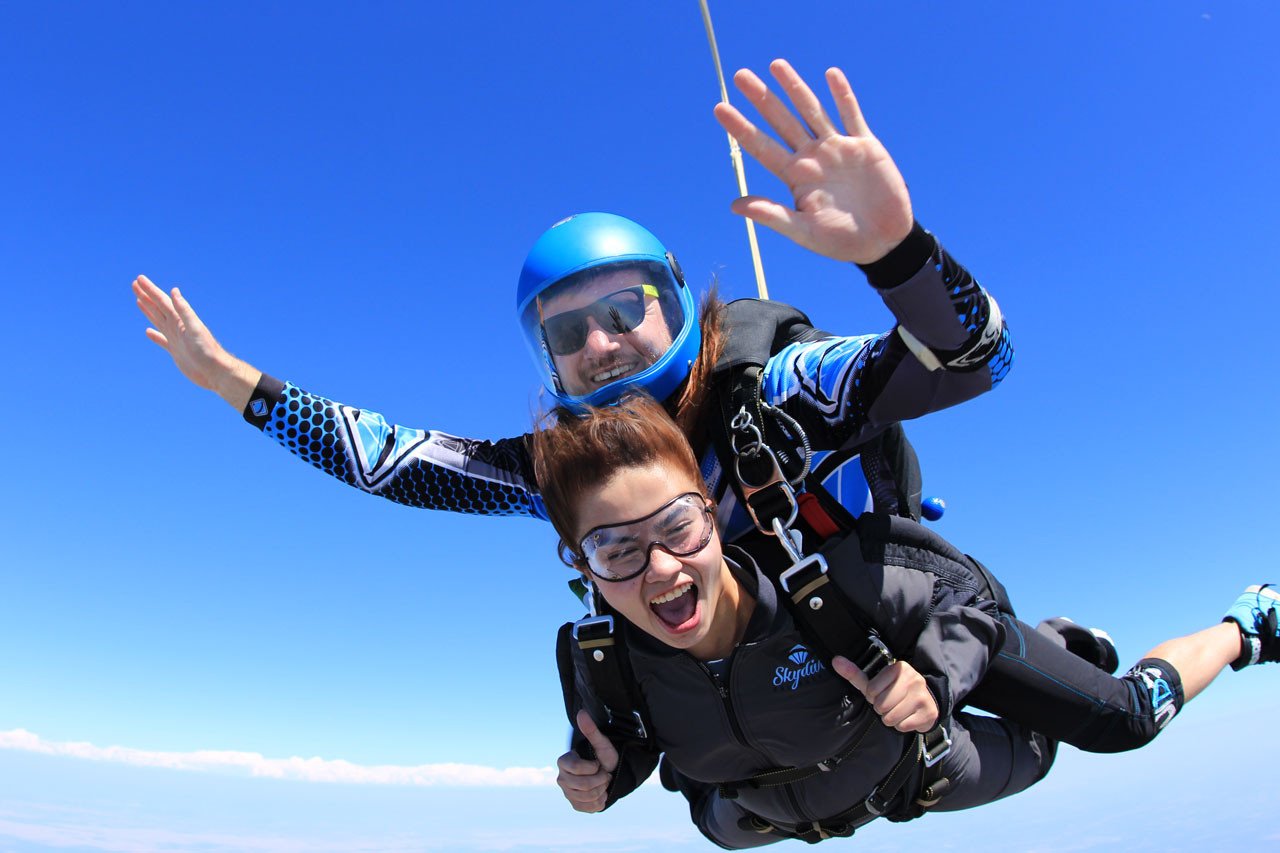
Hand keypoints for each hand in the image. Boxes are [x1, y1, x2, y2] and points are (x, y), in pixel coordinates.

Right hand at [132, 275, 259, 409]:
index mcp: (180, 320)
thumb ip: (184, 310)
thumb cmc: (208, 350)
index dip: (150, 289)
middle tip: (135, 283)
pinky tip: (148, 332)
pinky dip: (155, 335)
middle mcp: (177, 327)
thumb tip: (174, 291)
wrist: (215, 372)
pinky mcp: (176, 351)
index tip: (139, 279)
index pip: (162, 300)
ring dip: (148, 310)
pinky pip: (162, 340)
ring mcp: (176, 339)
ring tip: (139, 301)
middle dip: (146, 295)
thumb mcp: (194, 328)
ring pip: (158, 320)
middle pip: (158, 307)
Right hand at [556, 710, 619, 812]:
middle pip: (584, 785)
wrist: (611, 774)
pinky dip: (600, 801)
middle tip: (604, 774)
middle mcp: (562, 778)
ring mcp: (567, 793)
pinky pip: (590, 808)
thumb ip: (591, 730)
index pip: (576, 768)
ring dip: (602, 790)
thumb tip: (582, 713)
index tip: (598, 763)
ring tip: (603, 782)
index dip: (593, 767)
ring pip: (588, 797)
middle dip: (600, 779)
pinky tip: (601, 793)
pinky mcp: (575, 805)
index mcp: (564, 762)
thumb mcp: (601, 743)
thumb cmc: (605, 756)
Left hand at [713, 59, 912, 264]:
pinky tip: (830, 74)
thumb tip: (734, 205)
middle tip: (740, 75)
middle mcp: (812, 158)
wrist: (883, 242)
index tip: (720, 108)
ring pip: (812, 111)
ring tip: (775, 64)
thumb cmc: (841, 242)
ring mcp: (838, 149)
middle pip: (782, 121)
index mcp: (795, 177)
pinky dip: (842, 95)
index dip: (741, 128)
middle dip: (762, 98)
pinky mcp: (865, 146)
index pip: (761, 147)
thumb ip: (772, 215)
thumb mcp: (803, 231)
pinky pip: (851, 115)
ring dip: (795, 88)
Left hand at [833, 656, 938, 732]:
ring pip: (891, 717)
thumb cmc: (894, 691)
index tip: (882, 693)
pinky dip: (902, 726)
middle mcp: (913, 678)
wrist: (925, 702)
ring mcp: (923, 695)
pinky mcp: (929, 712)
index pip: (871, 690)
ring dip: (890, 719)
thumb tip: (835, 660)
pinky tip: (908, 717)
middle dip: (881, 709)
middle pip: (881, 705)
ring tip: (898, 710)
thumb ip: (854, 673)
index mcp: (899, 668)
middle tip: (890, 704)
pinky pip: (903, 726)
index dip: (873, 696)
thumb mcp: (875, 682)